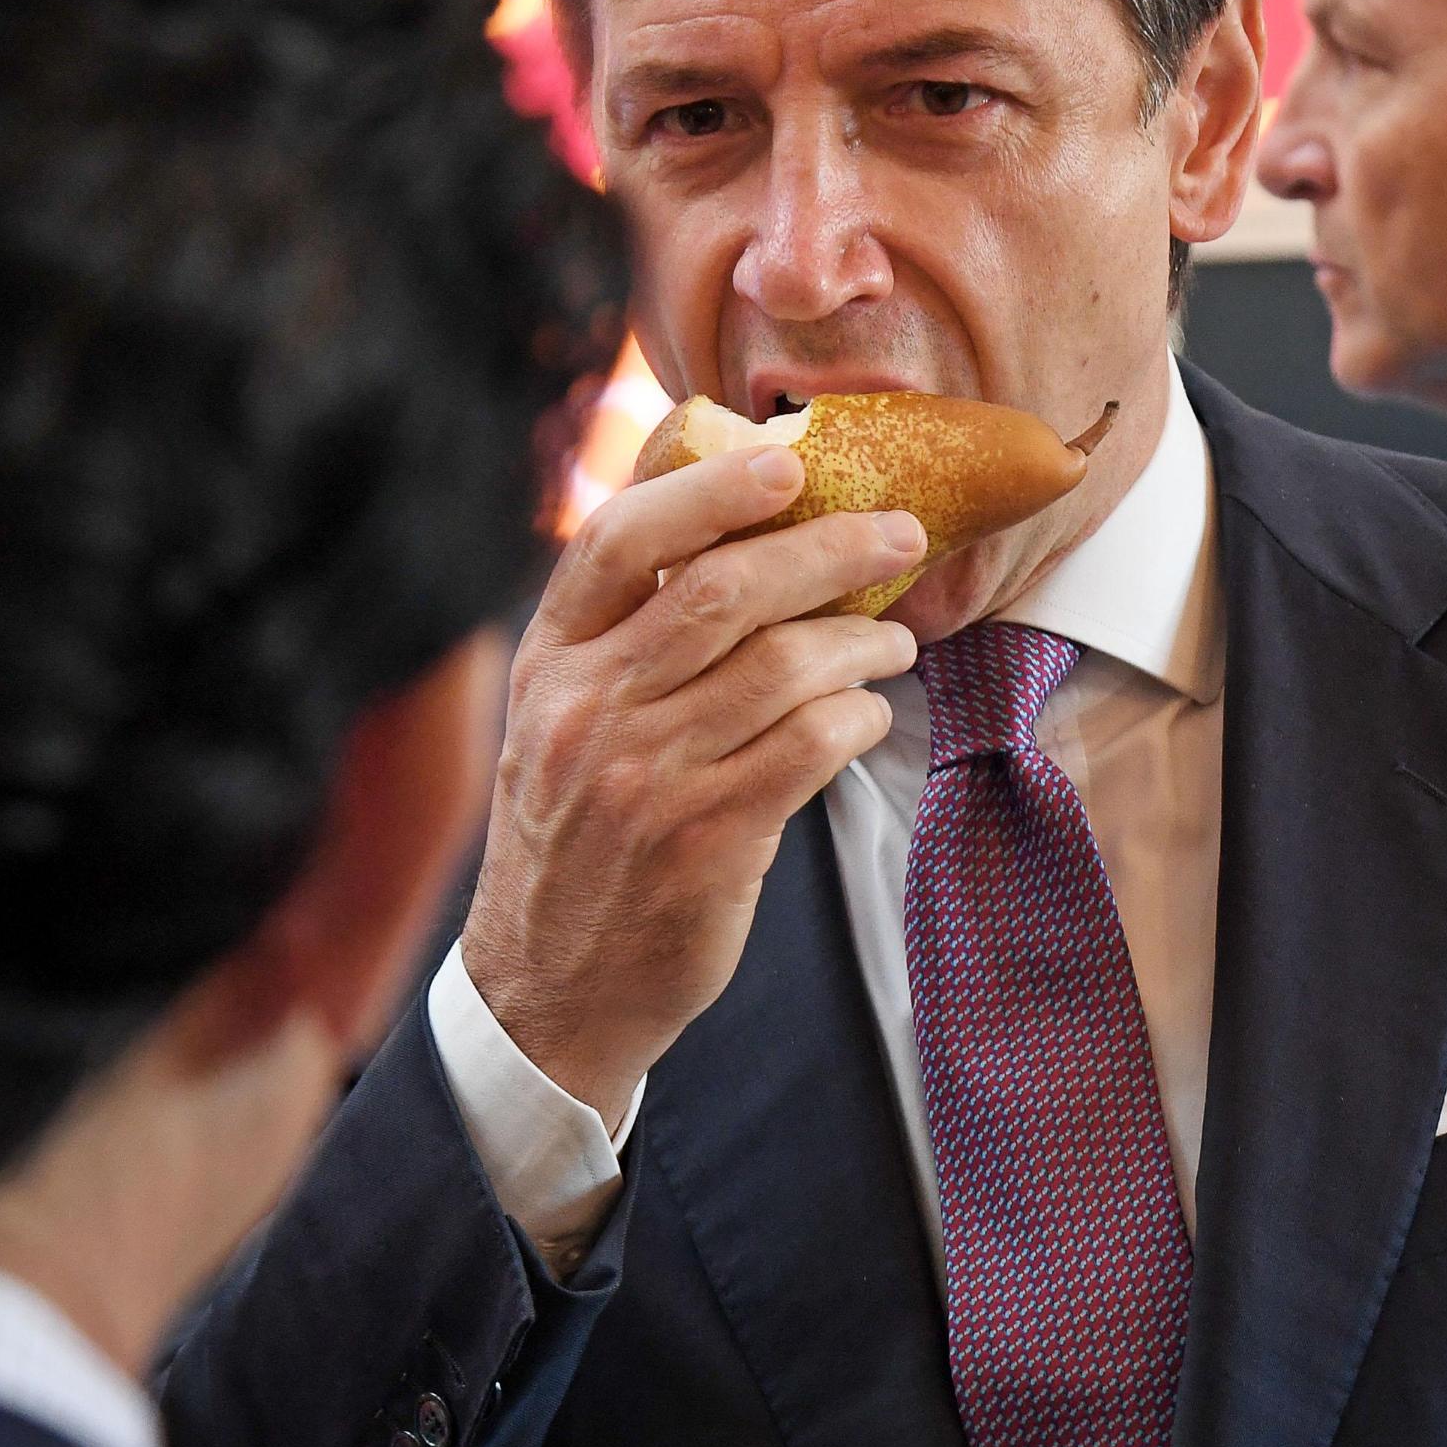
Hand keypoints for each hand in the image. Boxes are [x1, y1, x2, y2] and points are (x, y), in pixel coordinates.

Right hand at [460, 446, 924, 1127]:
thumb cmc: (579, 830)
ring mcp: (642, 778)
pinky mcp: (703, 841)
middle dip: (828, 549)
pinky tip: (865, 716)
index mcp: (549, 662)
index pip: (613, 541)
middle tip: (897, 536)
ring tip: (894, 642)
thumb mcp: (560, 718)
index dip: (705, 489)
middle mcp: (587, 711)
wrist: (550, 984)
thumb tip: (734, 519)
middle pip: (721, 591)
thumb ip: (623, 629)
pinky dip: (855, 718)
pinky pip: (808, 748)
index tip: (785, 463)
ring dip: (861, 642)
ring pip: (782, 667)